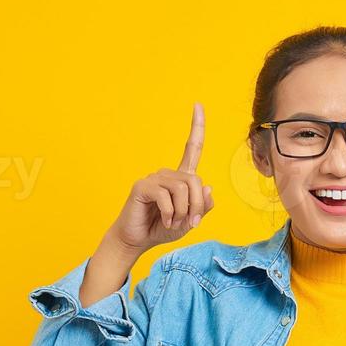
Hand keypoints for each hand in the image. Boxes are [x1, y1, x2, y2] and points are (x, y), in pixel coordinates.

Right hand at [106, 101, 215, 256]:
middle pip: (195, 180)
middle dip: (198, 206)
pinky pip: (166, 196)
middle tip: (191, 224)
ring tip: (174, 223)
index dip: (197, 127)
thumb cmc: (162, 228)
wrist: (137, 240)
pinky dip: (170, 213)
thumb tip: (208, 187)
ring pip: (183, 189)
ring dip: (183, 212)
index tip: (198, 105)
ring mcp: (154, 178)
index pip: (192, 149)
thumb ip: (202, 206)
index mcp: (180, 178)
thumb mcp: (190, 220)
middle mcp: (168, 174)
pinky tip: (165, 221)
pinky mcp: (142, 186)